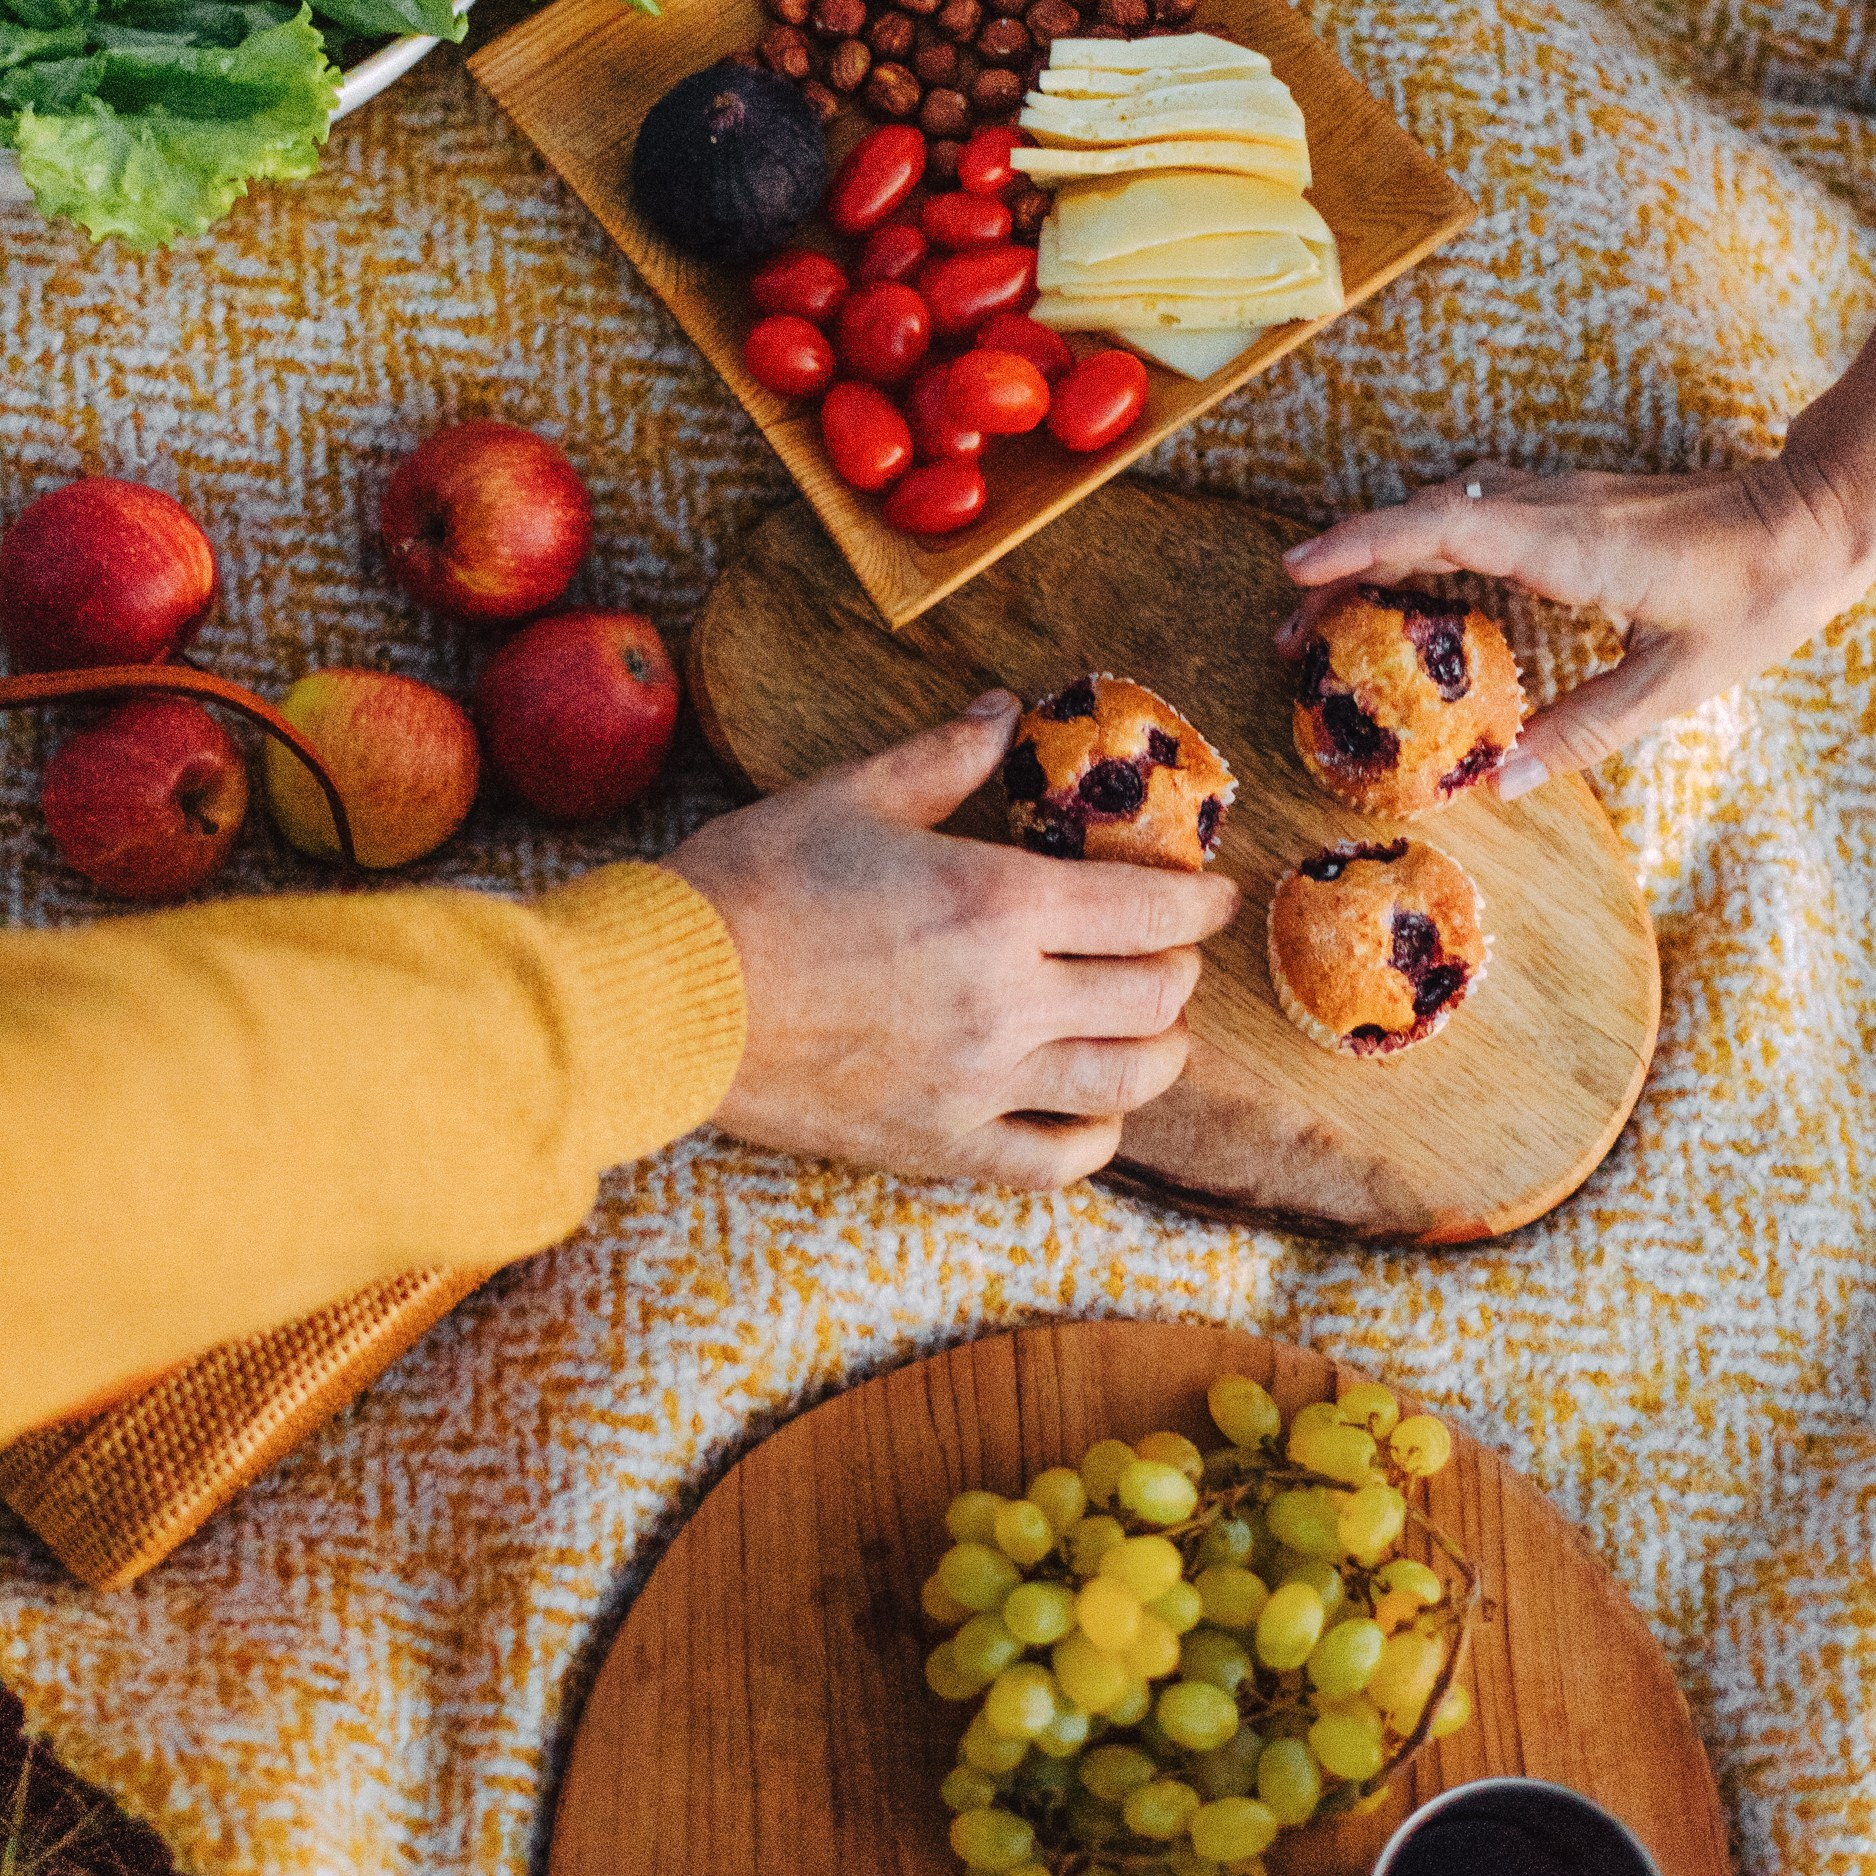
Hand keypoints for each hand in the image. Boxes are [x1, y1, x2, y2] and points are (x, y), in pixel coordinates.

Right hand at [671, 693, 1237, 1187]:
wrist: (667, 998)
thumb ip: (943, 756)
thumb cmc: (751, 884)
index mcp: (997, 904)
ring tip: (1151, 1031)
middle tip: (1169, 952)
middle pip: (1154, 998)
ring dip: (1158, 1053)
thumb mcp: (850, 795)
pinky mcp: (938, 1145)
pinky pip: (1055, 1164)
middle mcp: (1008, 1002)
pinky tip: (1093, 1114)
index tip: (1207, 894)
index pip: (1151, 911)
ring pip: (1125, 1083)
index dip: (1196, 900)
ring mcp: (978, 1084)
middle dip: (1178, 970)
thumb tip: (1003, 712)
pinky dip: (1094, 1139)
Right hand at [1276, 300, 1875, 790]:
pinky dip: (1420, 544)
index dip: (1365, 545)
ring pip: (1442, 508)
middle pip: (1422, 517)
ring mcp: (1559, 497)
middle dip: (1343, 567)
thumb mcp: (1675, 683)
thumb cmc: (1757, 598)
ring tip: (1326, 620)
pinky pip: (1473, 512)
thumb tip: (1502, 784)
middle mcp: (1553, 507)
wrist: (1816, 520)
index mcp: (1572, 544)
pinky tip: (1404, 590)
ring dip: (1376, 554)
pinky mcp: (1568, 503)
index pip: (1446, 526)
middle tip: (1287, 635)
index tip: (1298, 573)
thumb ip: (1584, 730)